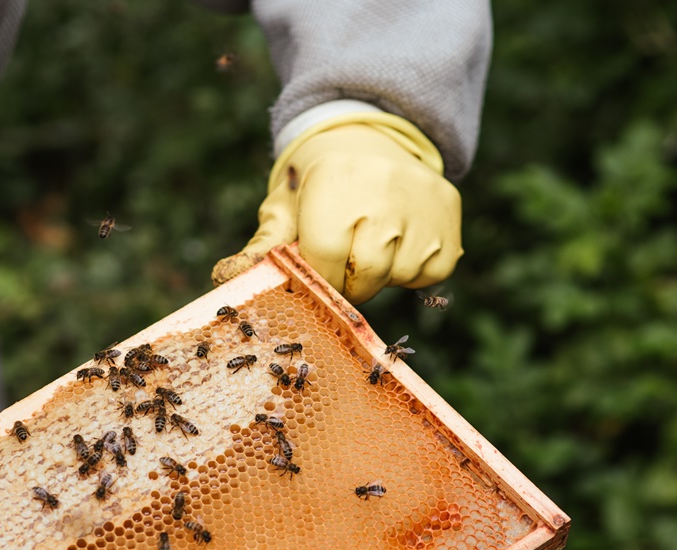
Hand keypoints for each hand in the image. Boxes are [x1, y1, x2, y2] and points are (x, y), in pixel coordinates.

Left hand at [212, 112, 462, 303]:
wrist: (368, 141)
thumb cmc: (316, 188)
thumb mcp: (284, 209)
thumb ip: (263, 246)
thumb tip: (226, 277)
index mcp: (335, 181)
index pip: (326, 258)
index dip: (319, 276)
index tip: (317, 269)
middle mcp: (385, 186)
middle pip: (367, 273)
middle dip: (349, 282)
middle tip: (342, 262)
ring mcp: (423, 200)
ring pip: (400, 274)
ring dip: (381, 275)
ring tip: (369, 243)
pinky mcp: (450, 214)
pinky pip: (432, 272)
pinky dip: (412, 270)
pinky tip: (399, 242)